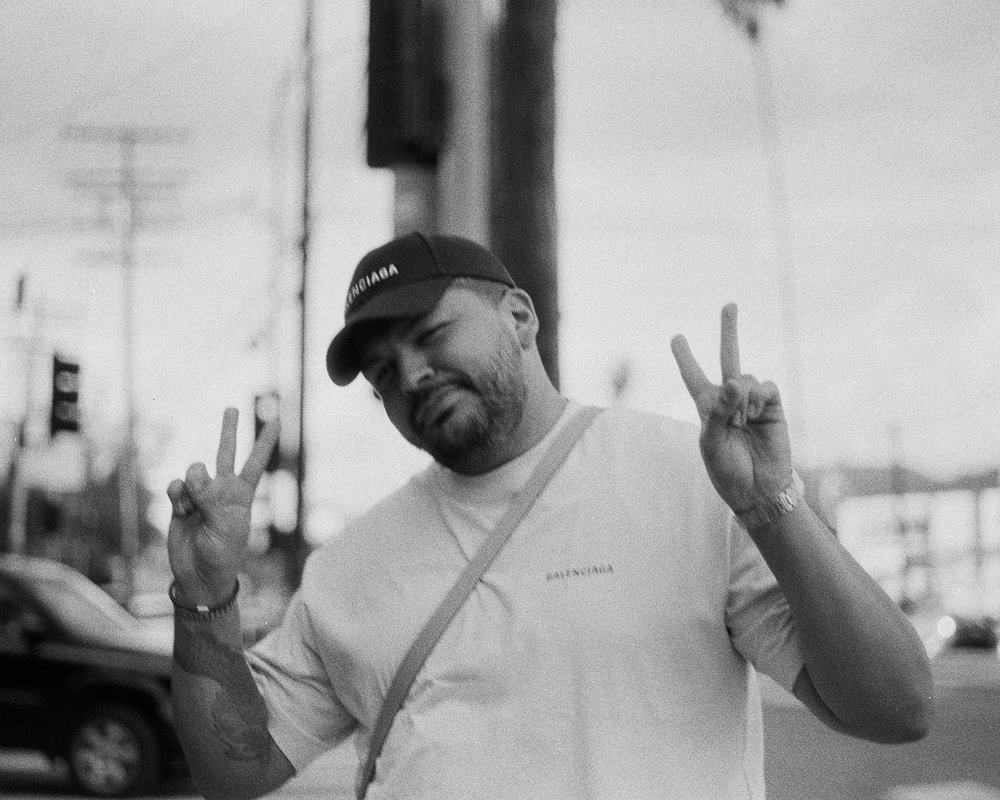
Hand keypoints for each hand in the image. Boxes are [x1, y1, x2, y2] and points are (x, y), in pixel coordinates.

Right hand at [167, 407, 278, 605]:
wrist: (198, 574)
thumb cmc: (221, 554)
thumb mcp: (223, 527)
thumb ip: (210, 497)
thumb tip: (194, 472)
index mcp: (242, 495)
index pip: (255, 463)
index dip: (265, 442)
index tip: (278, 420)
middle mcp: (223, 491)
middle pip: (226, 454)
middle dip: (229, 431)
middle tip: (232, 408)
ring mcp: (201, 496)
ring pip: (194, 471)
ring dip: (192, 486)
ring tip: (194, 509)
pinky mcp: (181, 503)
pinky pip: (176, 486)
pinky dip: (177, 495)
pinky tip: (182, 508)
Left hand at [671, 303, 792, 512]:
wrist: (758, 489)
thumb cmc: (727, 470)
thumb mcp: (711, 443)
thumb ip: (717, 411)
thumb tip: (734, 381)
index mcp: (707, 408)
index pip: (693, 377)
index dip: (685, 358)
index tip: (676, 338)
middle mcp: (730, 400)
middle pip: (727, 358)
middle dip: (730, 331)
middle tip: (730, 304)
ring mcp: (752, 402)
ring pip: (744, 376)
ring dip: (739, 397)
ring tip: (740, 423)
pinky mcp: (773, 407)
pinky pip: (763, 387)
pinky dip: (755, 398)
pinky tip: (753, 416)